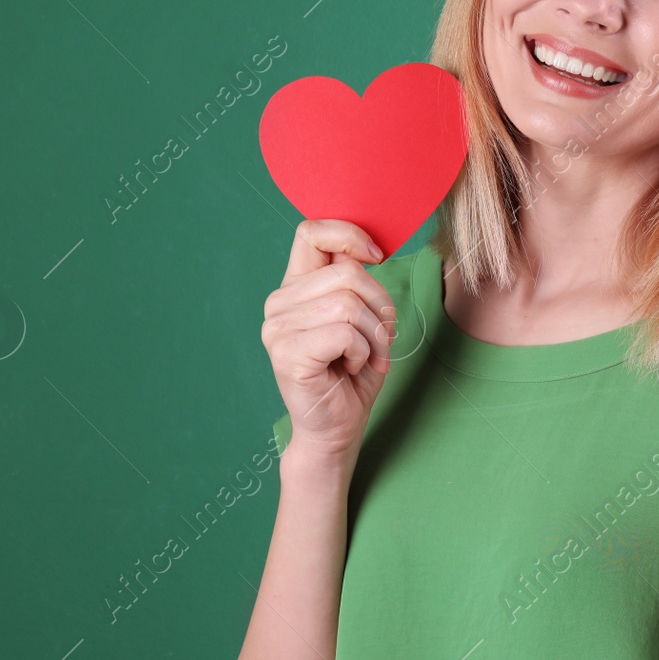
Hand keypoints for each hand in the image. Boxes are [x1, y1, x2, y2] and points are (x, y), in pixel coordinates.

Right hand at [260, 219, 397, 460]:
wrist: (337, 427)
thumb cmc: (352, 372)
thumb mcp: (361, 316)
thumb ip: (355, 281)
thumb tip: (370, 250)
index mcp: (295, 286)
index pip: (311, 232)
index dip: (349, 235)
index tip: (377, 257)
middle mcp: (279, 303)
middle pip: (348, 272)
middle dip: (380, 306)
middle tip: (381, 337)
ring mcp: (277, 329)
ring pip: (349, 304)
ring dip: (373, 334)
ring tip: (366, 355)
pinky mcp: (286, 354)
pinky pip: (344, 333)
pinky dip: (362, 352)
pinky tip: (351, 367)